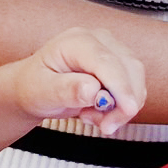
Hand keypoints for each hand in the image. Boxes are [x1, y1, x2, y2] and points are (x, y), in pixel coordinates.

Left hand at [9, 29, 145, 137]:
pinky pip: (133, 86)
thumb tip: (93, 90)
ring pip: (135, 78)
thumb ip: (66, 90)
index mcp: (76, 42)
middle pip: (129, 68)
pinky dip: (123, 105)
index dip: (121, 86)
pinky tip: (100, 112)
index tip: (128, 110)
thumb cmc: (33, 86)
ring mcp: (110, 50)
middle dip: (125, 102)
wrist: (32, 88)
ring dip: (123, 106)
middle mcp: (98, 41)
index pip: (107, 62)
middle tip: (106, 126)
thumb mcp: (42, 91)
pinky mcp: (117, 64)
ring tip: (94, 118)